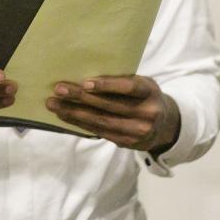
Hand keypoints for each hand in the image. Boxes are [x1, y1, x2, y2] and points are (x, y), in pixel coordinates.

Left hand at [45, 75, 179, 153]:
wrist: (165, 125)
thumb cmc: (144, 96)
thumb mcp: (141, 84)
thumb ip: (122, 81)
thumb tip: (84, 76)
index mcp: (150, 91)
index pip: (129, 88)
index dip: (107, 85)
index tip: (85, 83)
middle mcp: (147, 113)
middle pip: (109, 106)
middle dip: (81, 98)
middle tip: (59, 90)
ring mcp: (138, 131)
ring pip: (101, 121)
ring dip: (74, 113)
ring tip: (54, 104)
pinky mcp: (128, 143)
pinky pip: (100, 132)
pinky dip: (80, 123)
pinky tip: (65, 115)